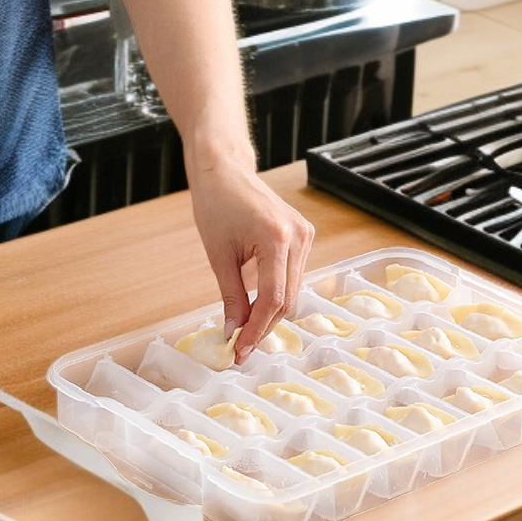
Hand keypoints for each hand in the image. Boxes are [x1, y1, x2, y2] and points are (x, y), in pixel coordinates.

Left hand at [189, 162, 314, 363]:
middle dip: (263, 326)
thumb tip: (234, 332)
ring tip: (245, 330)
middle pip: (287, 299)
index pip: (272, 298)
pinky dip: (276, 294)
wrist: (225, 170)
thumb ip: (232, 297)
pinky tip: (256, 306)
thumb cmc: (216, 204)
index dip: (256, 330)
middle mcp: (298, 236)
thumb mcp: (219, 256)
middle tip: (239, 346)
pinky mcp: (304, 235)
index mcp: (275, 237)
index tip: (239, 350)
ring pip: (293, 291)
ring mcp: (305, 235)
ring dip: (270, 313)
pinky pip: (294, 276)